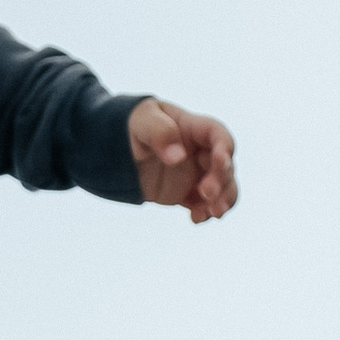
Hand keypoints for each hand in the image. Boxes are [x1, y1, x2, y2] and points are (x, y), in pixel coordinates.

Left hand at [128, 98, 237, 224]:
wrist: (115, 148)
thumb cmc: (131, 126)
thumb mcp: (142, 121)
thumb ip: (160, 133)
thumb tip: (177, 157)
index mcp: (193, 128)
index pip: (219, 136)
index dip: (224, 149)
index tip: (220, 163)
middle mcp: (200, 151)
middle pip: (225, 166)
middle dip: (221, 181)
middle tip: (206, 193)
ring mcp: (195, 173)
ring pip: (223, 188)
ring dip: (223, 200)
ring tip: (213, 213)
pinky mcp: (187, 193)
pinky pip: (204, 205)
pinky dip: (206, 213)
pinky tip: (196, 219)